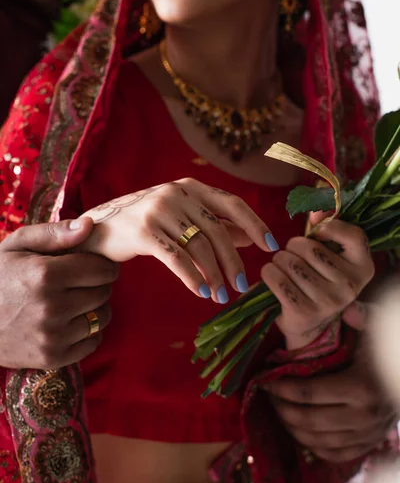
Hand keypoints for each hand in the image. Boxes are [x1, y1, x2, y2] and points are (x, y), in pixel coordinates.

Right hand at [0, 218, 118, 368]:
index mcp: (44, 275)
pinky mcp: (52, 358)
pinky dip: (87, 332)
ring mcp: (52, 336)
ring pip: (101, 317)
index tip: (92, 264)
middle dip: (96, 284)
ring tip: (73, 302)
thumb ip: (55, 233)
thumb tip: (90, 225)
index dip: (100, 264)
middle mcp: (51, 307)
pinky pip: (92, 342)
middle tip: (78, 282)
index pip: (102, 269)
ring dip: (94, 308)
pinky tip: (69, 322)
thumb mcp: (17, 245)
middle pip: (104, 292)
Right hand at [80, 178, 277, 303]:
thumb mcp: (182, 217)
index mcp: (190, 187)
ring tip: (220, 295)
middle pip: (217, 230)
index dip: (255, 224)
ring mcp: (158, 210)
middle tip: (242, 285)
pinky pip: (176, 258)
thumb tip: (252, 235)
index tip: (272, 246)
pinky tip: (201, 292)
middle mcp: (177, 193)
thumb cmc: (146, 223)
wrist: (98, 228)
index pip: (232, 203)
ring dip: (213, 275)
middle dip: (233, 261)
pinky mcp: (142, 231)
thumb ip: (215, 223)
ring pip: (198, 246)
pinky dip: (191, 277)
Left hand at [260, 219, 374, 348]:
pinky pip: (277, 279)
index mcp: (363, 268)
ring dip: (278, 260)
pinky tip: (272, 274)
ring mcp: (328, 301)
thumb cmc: (318, 279)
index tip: (316, 232)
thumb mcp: (331, 256)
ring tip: (282, 266)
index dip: (330, 227)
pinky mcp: (305, 311)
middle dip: (292, 246)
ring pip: (290, 262)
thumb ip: (327, 229)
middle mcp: (350, 286)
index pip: (353, 235)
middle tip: (291, 255)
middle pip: (309, 247)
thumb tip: (316, 212)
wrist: (308, 323)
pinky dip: (269, 272)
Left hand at [265, 302, 396, 462]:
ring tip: (278, 410)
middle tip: (267, 395)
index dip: (281, 388)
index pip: (308, 394)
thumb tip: (347, 310)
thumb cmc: (389, 348)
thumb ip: (362, 317)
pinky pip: (335, 454)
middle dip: (281, 408)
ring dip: (292, 428)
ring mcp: (367, 435)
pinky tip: (299, 429)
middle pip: (308, 421)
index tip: (264, 380)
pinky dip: (312, 445)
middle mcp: (364, 417)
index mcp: (362, 387)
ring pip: (318, 442)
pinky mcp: (369, 445)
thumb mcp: (379, 328)